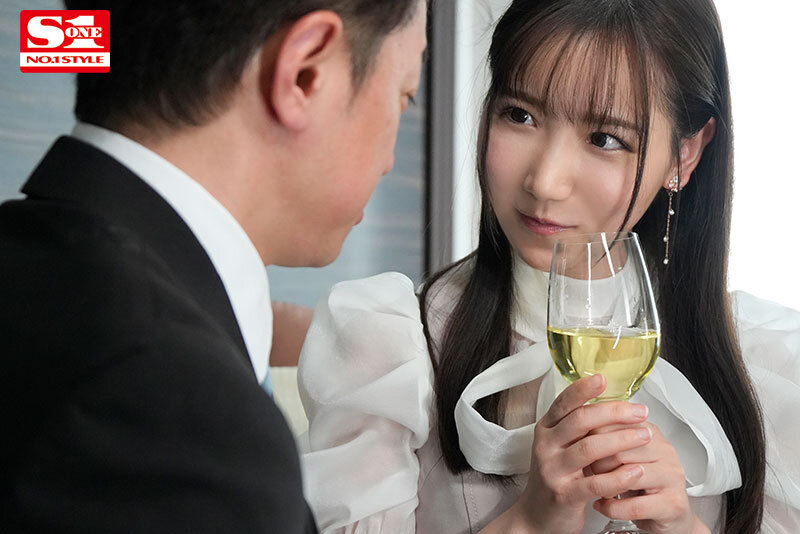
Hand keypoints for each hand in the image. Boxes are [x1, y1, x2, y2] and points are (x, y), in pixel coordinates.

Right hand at [499, 375, 651, 533]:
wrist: (536, 516)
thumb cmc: (556, 477)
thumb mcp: (559, 447)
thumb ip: (578, 428)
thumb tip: (612, 405)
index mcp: (546, 429)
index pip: (564, 403)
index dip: (583, 389)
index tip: (604, 379)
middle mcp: (546, 446)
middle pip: (580, 421)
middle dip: (614, 413)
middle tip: (640, 412)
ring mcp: (553, 470)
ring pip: (589, 449)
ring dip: (621, 440)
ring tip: (646, 436)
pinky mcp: (564, 494)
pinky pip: (594, 483)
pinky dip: (618, 477)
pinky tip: (636, 471)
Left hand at [589, 422, 709, 533]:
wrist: (669, 513)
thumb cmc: (640, 482)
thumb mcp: (622, 454)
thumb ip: (605, 436)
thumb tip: (576, 423)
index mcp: (650, 432)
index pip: (616, 423)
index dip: (592, 437)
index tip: (582, 447)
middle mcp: (665, 450)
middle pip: (620, 449)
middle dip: (597, 463)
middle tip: (589, 471)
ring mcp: (672, 476)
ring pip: (628, 475)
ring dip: (604, 484)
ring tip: (597, 487)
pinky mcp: (673, 504)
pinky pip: (634, 505)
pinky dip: (612, 508)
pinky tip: (603, 505)